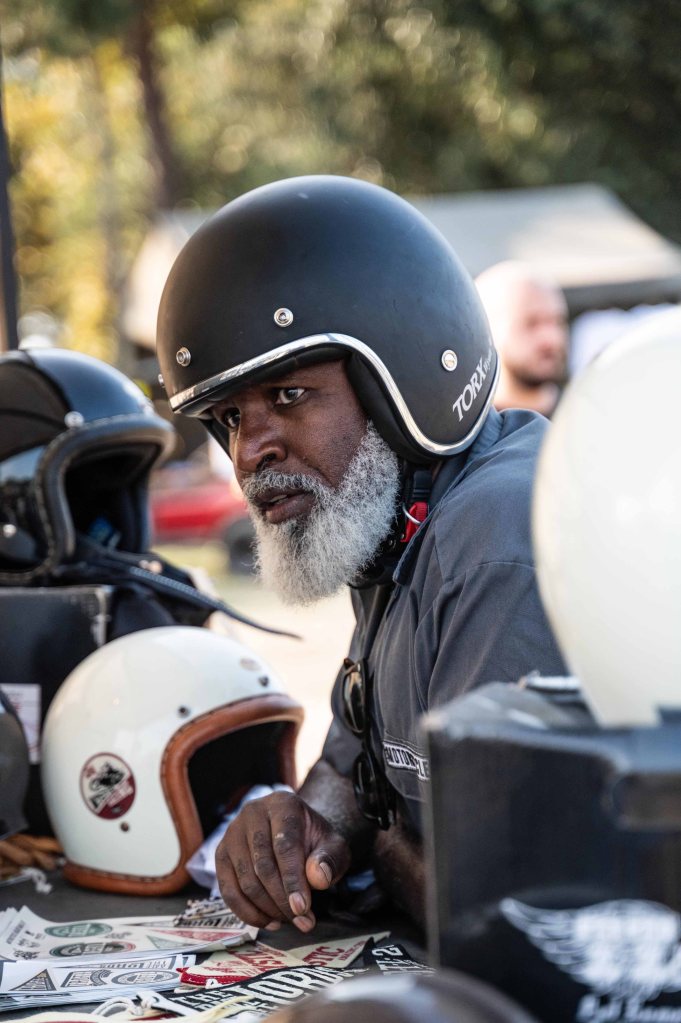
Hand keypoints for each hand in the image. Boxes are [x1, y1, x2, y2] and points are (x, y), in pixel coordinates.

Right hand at [216, 790, 350, 932]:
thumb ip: (330, 859)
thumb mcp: (333, 846)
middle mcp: (252, 813)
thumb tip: (318, 878)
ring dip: (268, 909)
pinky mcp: (221, 853)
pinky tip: (268, 921)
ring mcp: (232, 832)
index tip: (302, 908)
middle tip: (302, 920)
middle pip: (263, 866)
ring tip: (289, 919)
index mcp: (282, 804)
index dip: (293, 880)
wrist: (294, 832)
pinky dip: (247, 912)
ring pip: (245, 881)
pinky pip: (228, 890)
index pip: (284, 846)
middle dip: (282, 900)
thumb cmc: (314, 841)